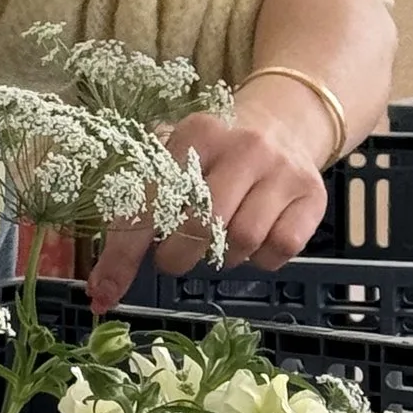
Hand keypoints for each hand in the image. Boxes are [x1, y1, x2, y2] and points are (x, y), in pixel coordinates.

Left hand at [86, 79, 339, 309]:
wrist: (285, 121)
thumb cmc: (214, 154)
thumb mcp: (175, 157)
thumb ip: (135, 208)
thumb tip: (100, 286)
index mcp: (197, 132)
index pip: (151, 201)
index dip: (124, 253)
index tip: (105, 291)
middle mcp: (243, 146)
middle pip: (201, 225)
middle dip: (178, 256)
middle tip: (174, 257)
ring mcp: (282, 170)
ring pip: (242, 240)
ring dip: (222, 258)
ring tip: (218, 242)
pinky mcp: (312, 195)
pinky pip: (280, 248)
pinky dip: (262, 259)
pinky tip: (255, 242)